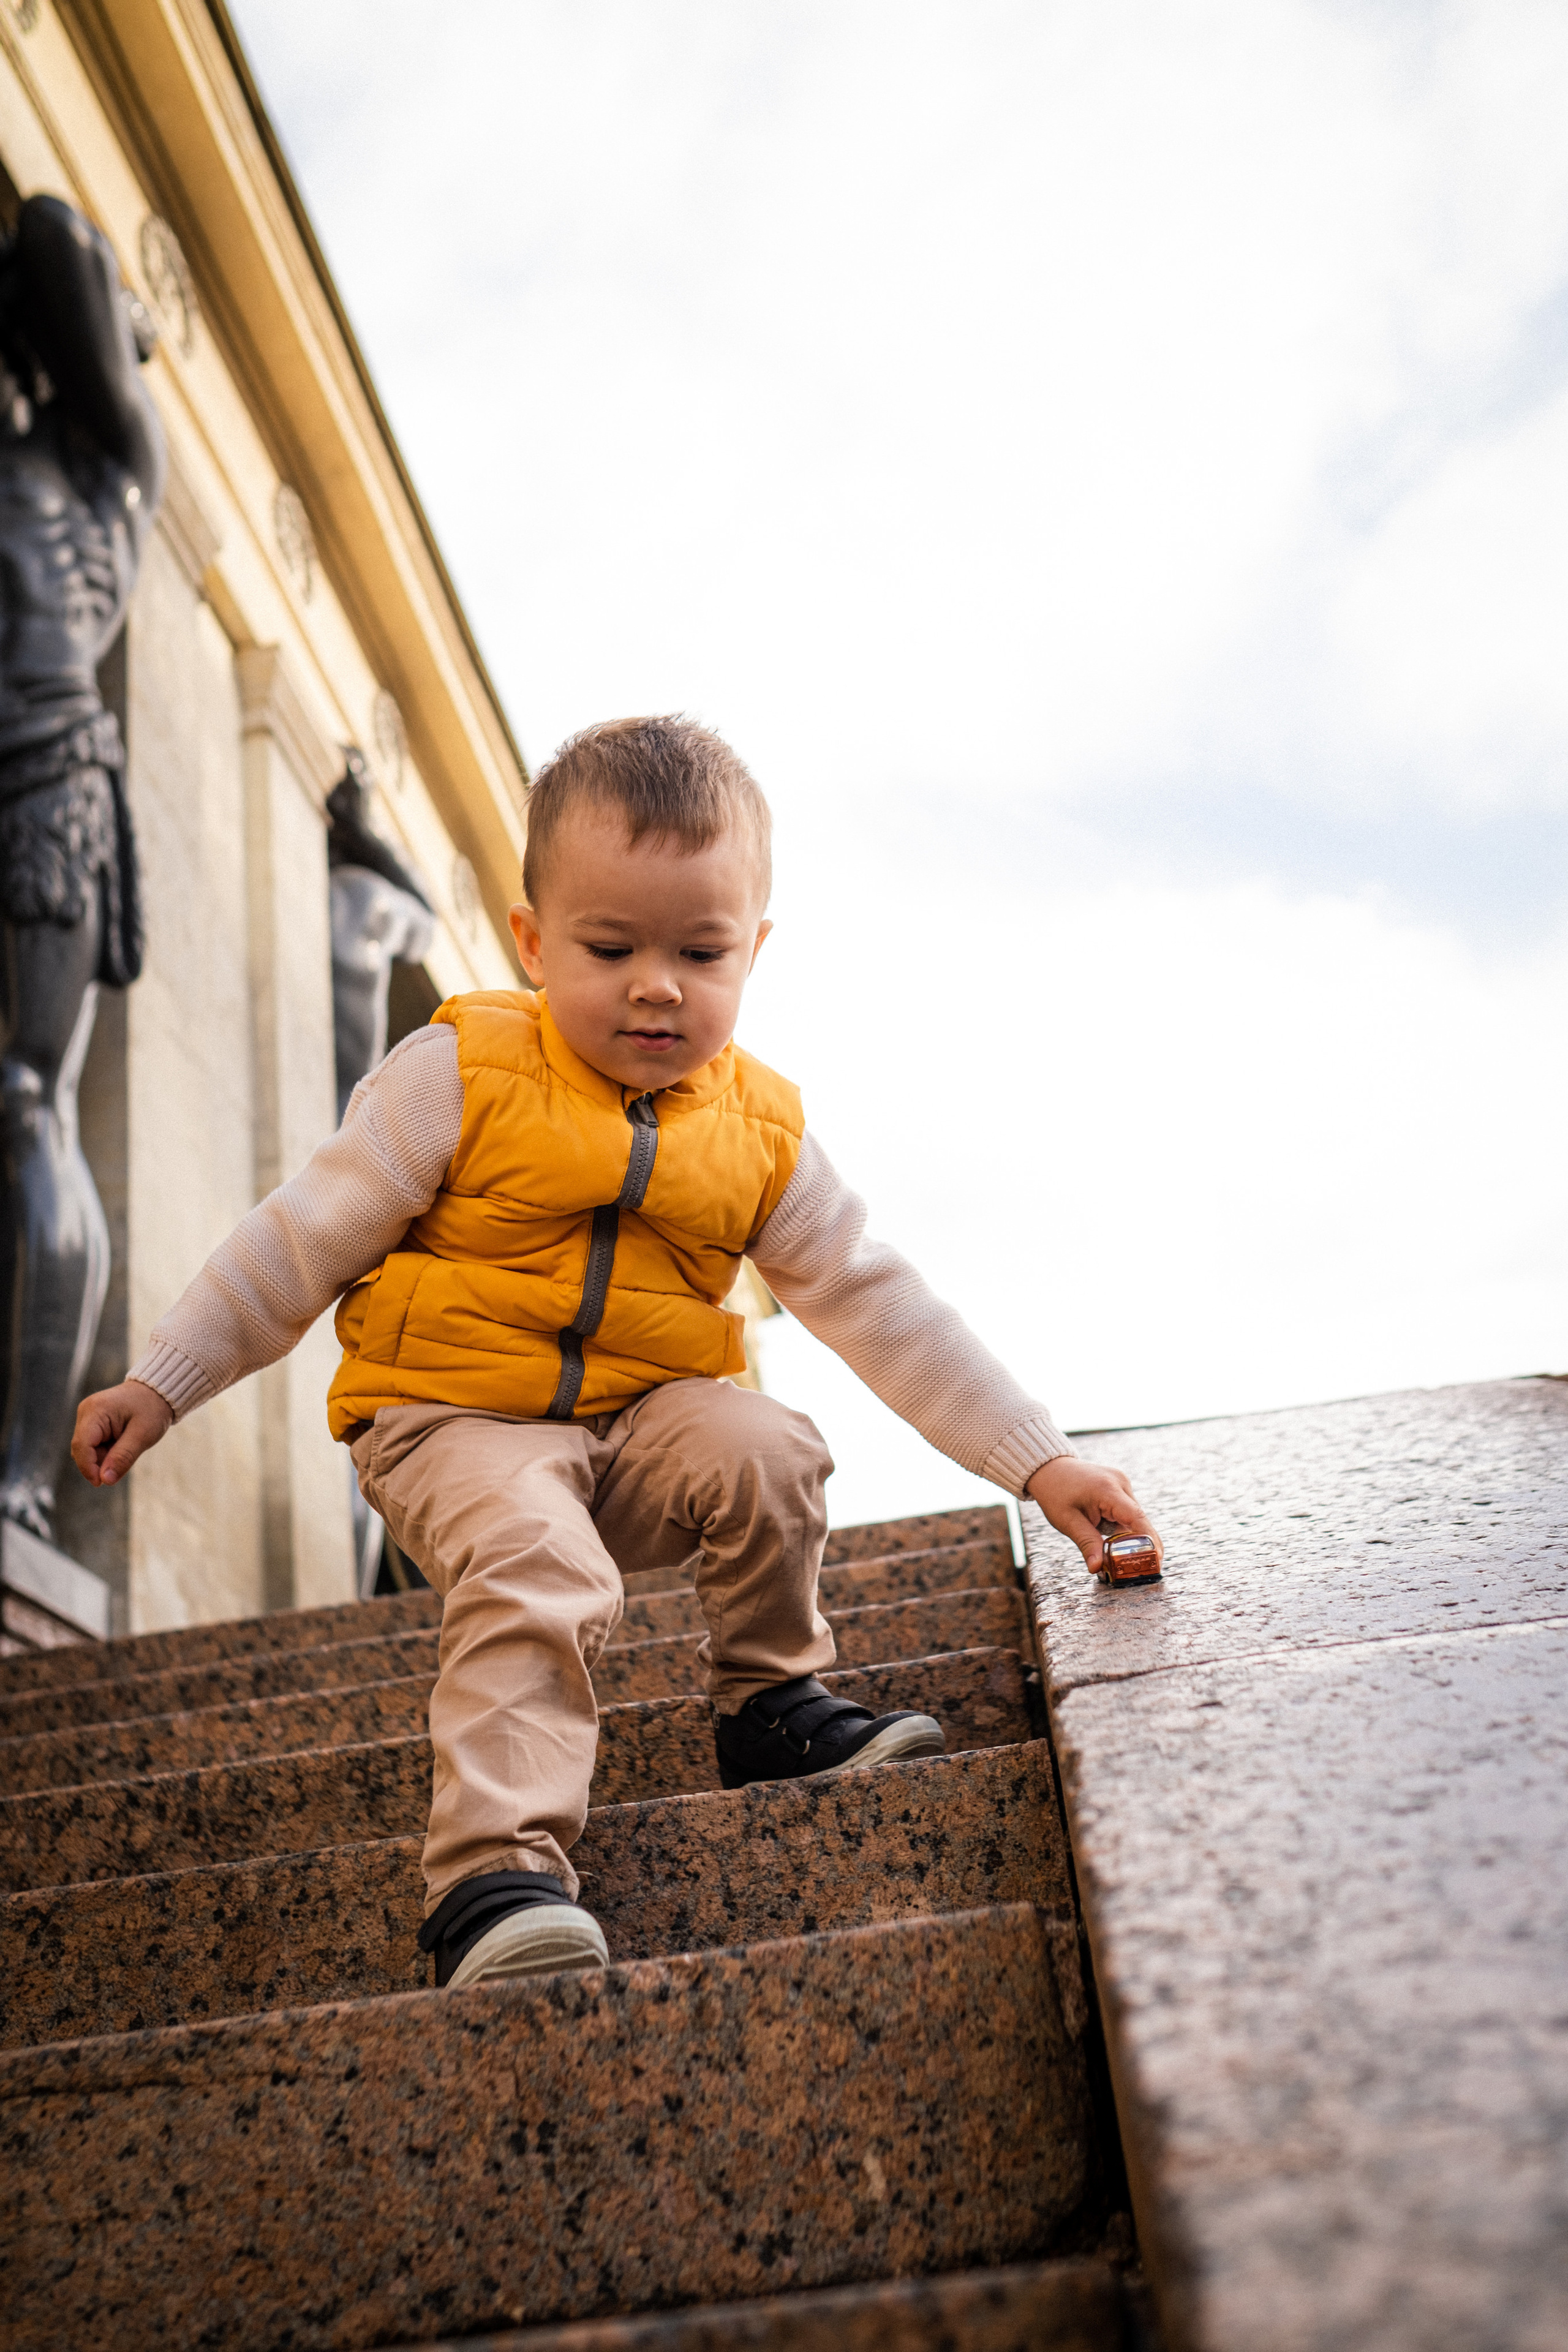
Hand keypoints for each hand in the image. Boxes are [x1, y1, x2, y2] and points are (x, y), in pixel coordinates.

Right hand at [70, 1380, 172, 1487]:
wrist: (157, 1392)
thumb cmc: (152, 1409)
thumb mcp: (142, 1435)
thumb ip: (123, 1457)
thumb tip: (105, 1480)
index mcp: (96, 1410)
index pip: (82, 1445)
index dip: (88, 1467)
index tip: (101, 1483)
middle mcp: (86, 1411)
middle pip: (82, 1449)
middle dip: (98, 1463)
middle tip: (123, 1464)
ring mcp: (88, 1416)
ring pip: (87, 1449)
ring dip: (103, 1457)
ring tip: (127, 1447)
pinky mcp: (93, 1422)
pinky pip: (93, 1444)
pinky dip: (106, 1451)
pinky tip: (122, 1445)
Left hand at [1025, 1454, 1162, 1575]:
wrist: (1050, 1468)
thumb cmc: (1055, 1492)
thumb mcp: (1067, 1521)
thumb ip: (1086, 1543)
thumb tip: (1097, 1568)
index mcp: (1107, 1489)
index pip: (1136, 1518)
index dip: (1150, 1541)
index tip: (1157, 1561)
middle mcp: (1120, 1483)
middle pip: (1139, 1520)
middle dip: (1141, 1545)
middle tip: (1141, 1569)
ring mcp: (1121, 1483)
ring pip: (1134, 1518)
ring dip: (1129, 1536)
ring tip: (1119, 1556)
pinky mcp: (1119, 1487)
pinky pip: (1127, 1512)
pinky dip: (1122, 1527)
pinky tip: (1111, 1537)